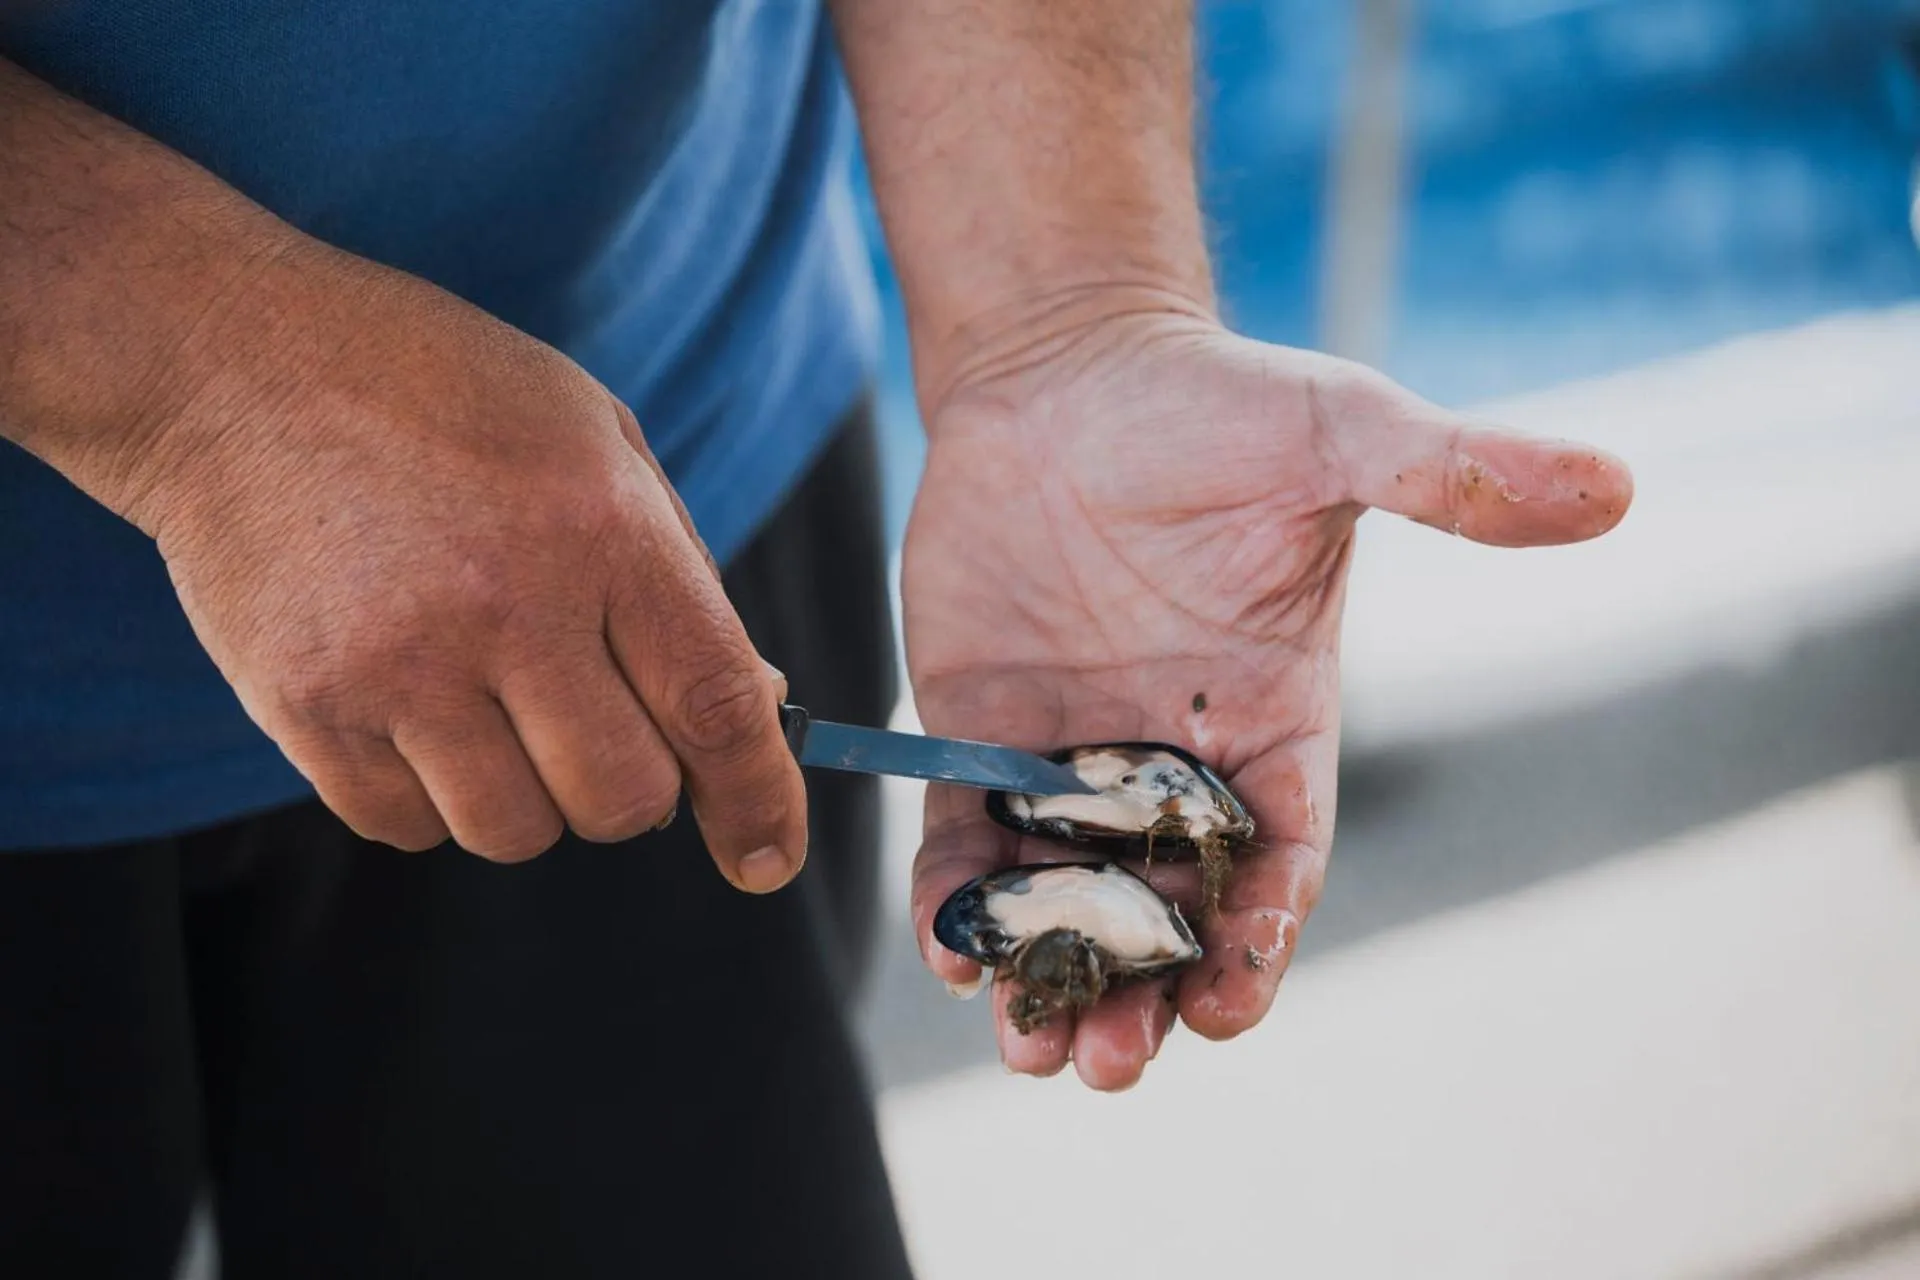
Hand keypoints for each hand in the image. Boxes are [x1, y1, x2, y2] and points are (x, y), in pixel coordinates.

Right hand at [120, 236, 804, 883]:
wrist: (234, 363)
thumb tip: (758, 713)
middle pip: (621, 798)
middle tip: (598, 728)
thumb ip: (681, 579)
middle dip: (633, 789)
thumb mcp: (597, 440)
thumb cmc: (442, 395)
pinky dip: (430, 797)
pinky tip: (415, 708)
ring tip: (492, 703)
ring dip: (529, 797)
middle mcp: (506, 605)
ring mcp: (397, 664)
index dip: (758, 801)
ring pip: (515, 831)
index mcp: (600, 529)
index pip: (714, 707)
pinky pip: (406, 826)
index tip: (768, 858)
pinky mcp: (306, 706)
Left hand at [904, 304, 1631, 1088]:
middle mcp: (1174, 759)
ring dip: (1048, 977)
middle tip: (1111, 1060)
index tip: (1225, 1005)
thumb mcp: (1339, 434)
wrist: (1067, 366)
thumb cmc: (1212, 402)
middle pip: (1167, 907)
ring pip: (1065, 898)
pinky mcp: (979, 732)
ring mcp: (1072, 755)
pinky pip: (966, 838)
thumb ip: (1454, 477)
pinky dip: (956, 899)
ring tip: (1029, 1048)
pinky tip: (944, 950)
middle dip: (1144, 993)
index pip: (1277, 859)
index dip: (1257, 940)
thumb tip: (1618, 487)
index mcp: (1272, 722)